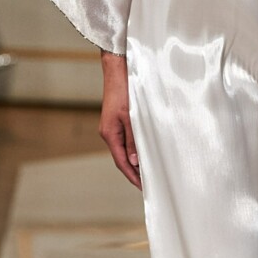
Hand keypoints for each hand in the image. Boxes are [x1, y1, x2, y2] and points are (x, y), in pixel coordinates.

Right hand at [99, 50, 140, 189]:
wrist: (117, 70)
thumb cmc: (124, 90)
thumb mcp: (131, 116)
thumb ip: (134, 139)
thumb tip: (135, 161)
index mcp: (110, 134)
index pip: (122, 162)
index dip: (132, 176)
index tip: (142, 188)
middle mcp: (109, 132)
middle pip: (122, 158)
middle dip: (134, 172)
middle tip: (148, 184)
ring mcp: (112, 127)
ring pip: (124, 149)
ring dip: (135, 160)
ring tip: (148, 171)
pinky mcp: (117, 120)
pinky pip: (126, 140)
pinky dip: (134, 149)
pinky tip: (143, 151)